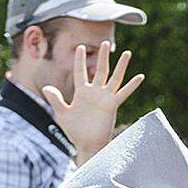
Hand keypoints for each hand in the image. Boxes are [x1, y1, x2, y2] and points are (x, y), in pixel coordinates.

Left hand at [42, 41, 143, 163]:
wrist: (86, 144)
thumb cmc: (75, 131)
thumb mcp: (62, 114)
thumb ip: (56, 100)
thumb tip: (47, 87)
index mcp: (82, 92)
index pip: (81, 71)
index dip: (80, 59)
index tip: (80, 47)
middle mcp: (95, 92)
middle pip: (100, 70)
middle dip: (103, 56)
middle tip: (105, 42)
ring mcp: (105, 98)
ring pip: (114, 78)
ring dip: (121, 66)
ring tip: (127, 53)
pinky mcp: (112, 105)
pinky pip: (123, 93)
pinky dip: (132, 85)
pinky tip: (140, 76)